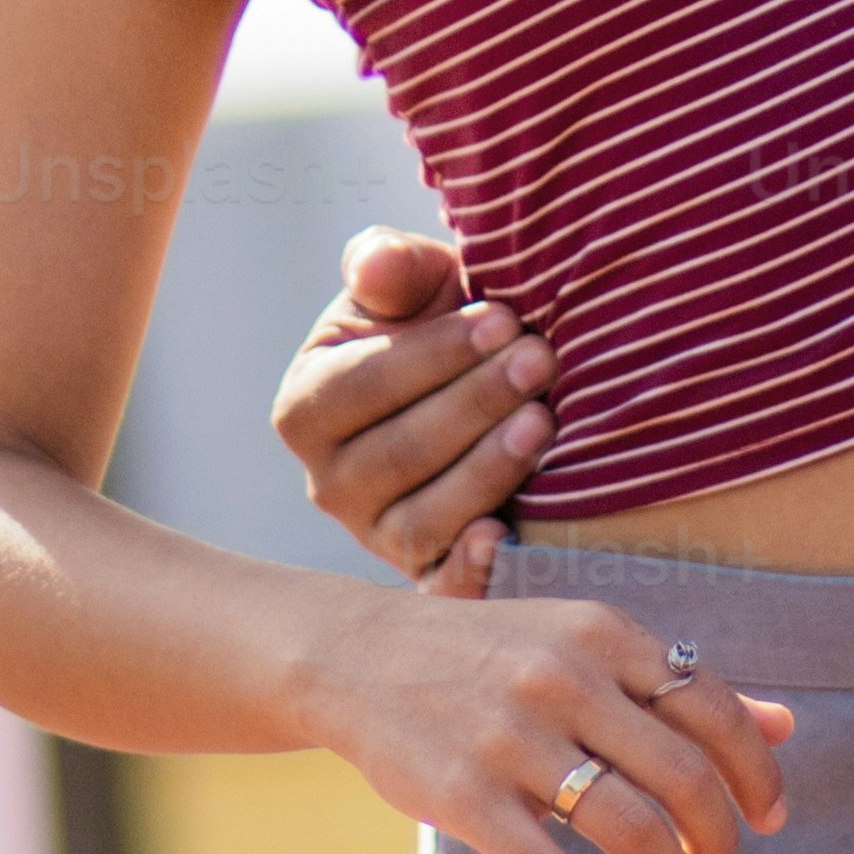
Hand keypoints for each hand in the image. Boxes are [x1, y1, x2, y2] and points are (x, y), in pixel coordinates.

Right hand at [276, 223, 545, 596]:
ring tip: (544, 423)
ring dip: (486, 470)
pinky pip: (442, 587)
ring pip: (423, 517)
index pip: (363, 383)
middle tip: (541, 361)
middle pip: (397, 452)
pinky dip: (471, 569)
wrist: (493, 386)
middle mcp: (330, 482)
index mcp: (309, 406)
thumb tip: (376, 267)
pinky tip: (505, 535)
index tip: (504, 319)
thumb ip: (389, 266)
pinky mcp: (427, 575)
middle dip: (474, 404)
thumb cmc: (446, 324)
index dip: (435, 353)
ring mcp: (377, 536)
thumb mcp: (414, 284)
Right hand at [286, 585, 796, 853]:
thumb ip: (680, 686)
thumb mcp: (587, 645)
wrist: (358, 657)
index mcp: (603, 635)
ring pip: (626, 825)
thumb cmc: (492, 656)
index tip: (770, 818)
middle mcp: (563, 679)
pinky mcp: (463, 796)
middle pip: (682, 774)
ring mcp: (510, 738)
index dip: (755, 774)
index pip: (713, 710)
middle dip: (717, 832)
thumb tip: (787, 726)